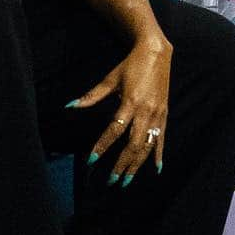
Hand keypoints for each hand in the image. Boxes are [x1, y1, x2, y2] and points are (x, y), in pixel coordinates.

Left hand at [70, 36, 171, 186]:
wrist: (155, 53)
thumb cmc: (129, 66)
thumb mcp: (109, 80)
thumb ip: (91, 96)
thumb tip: (69, 106)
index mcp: (130, 102)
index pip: (114, 130)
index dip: (102, 146)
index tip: (92, 160)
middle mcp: (146, 112)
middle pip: (133, 144)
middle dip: (122, 164)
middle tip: (111, 181)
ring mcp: (157, 115)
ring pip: (147, 146)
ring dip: (137, 165)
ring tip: (126, 180)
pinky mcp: (165, 115)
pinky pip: (162, 140)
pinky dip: (159, 155)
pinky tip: (157, 170)